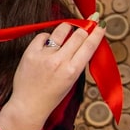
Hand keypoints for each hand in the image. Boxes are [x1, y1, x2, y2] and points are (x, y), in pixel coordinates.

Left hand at [0, 15, 105, 129]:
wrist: (29, 104)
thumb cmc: (52, 95)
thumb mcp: (72, 81)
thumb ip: (78, 63)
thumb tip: (84, 42)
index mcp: (72, 71)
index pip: (89, 45)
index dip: (97, 33)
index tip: (100, 25)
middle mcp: (59, 61)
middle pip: (77, 35)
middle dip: (84, 29)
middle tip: (85, 26)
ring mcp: (44, 56)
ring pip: (60, 30)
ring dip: (67, 28)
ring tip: (68, 30)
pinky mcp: (30, 53)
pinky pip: (42, 36)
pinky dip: (48, 37)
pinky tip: (49, 43)